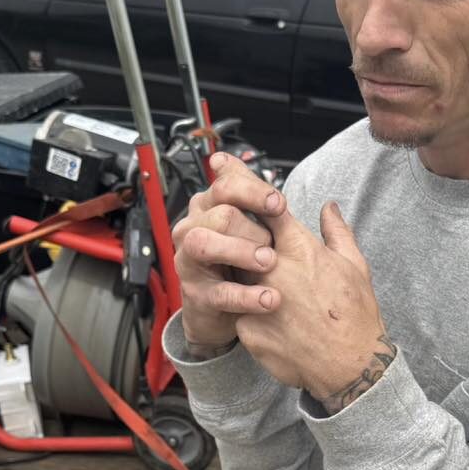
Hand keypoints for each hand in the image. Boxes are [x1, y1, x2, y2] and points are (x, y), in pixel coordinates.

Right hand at [171, 153, 286, 357]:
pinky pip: (219, 292)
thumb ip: (241, 192)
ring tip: (269, 263)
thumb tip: (222, 159)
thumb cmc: (236, 259)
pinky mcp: (195, 294)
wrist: (220, 310)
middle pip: (221, 215)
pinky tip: (269, 298)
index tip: (279, 204)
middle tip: (274, 244)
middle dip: (254, 228)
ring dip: (242, 252)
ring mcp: (189, 262)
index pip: (224, 186)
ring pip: (205, 244)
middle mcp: (191, 229)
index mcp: (206, 207)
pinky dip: (247, 296)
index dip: (254, 193)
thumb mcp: (243, 224)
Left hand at [236, 200, 395, 413]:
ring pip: (232, 274)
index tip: (227, 173)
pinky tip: (266, 321)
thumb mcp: (355, 265)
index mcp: (300, 247)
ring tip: (254, 284)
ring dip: (239, 272)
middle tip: (238, 240)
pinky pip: (238, 311)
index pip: (265, 206)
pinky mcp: (247, 328)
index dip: (244, 186)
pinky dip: (246, 311)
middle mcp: (273, 268)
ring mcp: (256, 298)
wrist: (350, 365)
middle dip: (237, 234)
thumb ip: (337, 231)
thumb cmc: (356, 313)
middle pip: (239, 237)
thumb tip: (328, 206)